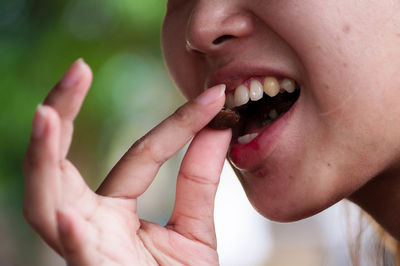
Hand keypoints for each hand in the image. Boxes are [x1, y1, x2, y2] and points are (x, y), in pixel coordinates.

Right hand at [23, 59, 230, 264]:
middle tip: (77, 70)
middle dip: (63, 115)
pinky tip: (67, 212)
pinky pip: (73, 254)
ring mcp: (83, 246)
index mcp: (113, 213)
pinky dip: (66, 231)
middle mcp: (89, 223)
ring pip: (48, 197)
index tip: (214, 96)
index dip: (178, 124)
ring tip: (47, 114)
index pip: (141, 155)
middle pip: (64, 163)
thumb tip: (219, 126)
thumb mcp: (195, 231)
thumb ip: (200, 180)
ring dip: (42, 156)